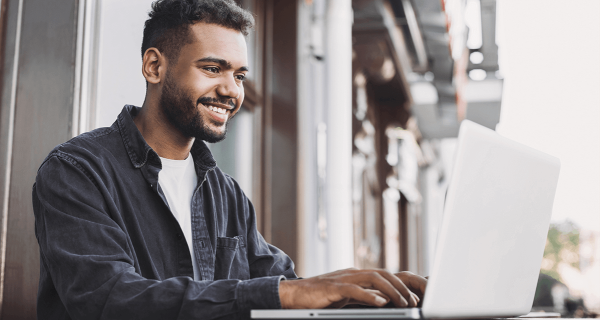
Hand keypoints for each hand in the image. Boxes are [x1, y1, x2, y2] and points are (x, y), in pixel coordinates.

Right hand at [279, 268, 426, 308]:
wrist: (294, 295)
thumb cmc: (319, 297)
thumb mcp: (345, 296)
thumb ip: (363, 296)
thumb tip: (383, 300)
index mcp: (355, 275)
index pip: (383, 275)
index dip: (400, 285)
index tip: (413, 298)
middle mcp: (351, 273)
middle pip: (382, 274)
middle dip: (400, 286)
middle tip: (413, 301)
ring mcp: (343, 279)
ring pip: (373, 279)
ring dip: (391, 290)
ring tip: (403, 302)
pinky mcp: (333, 288)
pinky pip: (355, 290)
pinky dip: (370, 296)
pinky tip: (381, 303)